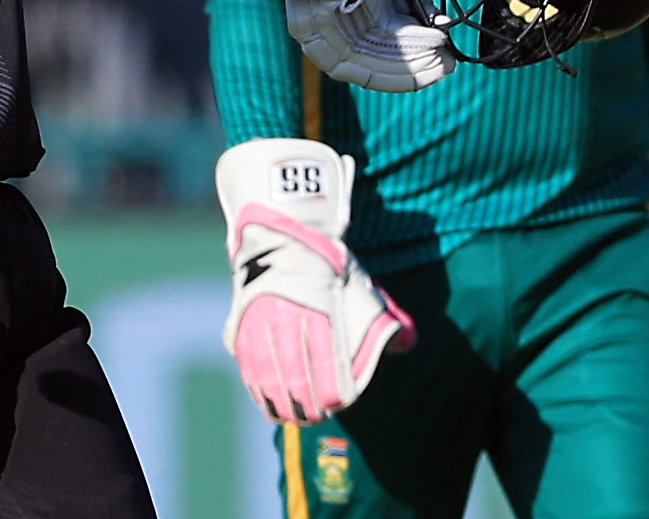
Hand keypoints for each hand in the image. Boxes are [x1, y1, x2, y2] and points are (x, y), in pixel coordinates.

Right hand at [217, 138, 415, 423]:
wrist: (283, 232)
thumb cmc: (328, 265)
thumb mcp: (361, 284)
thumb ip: (383, 316)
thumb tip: (408, 342)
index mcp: (323, 313)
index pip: (330, 372)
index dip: (336, 395)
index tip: (339, 403)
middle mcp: (290, 319)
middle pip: (298, 380)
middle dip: (308, 406)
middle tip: (315, 415)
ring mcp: (262, 322)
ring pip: (270, 378)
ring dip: (281, 403)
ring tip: (292, 415)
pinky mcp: (241, 322)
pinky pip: (247, 365)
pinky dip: (257, 388)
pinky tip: (267, 400)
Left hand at [286, 0, 457, 91]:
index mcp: (372, 1)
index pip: (404, 24)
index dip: (427, 30)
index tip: (445, 30)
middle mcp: (358, 25)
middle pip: (399, 49)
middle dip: (428, 55)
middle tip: (450, 57)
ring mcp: (344, 44)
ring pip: (389, 63)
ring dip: (421, 67)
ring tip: (445, 64)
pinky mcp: (334, 59)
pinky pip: (373, 74)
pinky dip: (403, 74)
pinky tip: (428, 68)